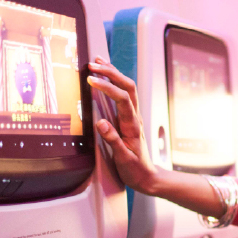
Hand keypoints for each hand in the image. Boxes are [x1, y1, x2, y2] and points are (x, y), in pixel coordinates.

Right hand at [87, 57, 159, 193]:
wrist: (146, 176)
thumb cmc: (135, 169)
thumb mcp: (123, 158)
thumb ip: (112, 140)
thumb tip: (100, 123)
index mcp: (132, 125)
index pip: (123, 98)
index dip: (107, 87)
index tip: (91, 80)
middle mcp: (134, 117)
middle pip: (128, 87)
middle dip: (111, 73)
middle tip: (93, 64)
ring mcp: (132, 116)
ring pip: (127, 88)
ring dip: (113, 73)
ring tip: (98, 61)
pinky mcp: (128, 118)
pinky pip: (123, 95)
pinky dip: (114, 83)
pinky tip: (106, 76)